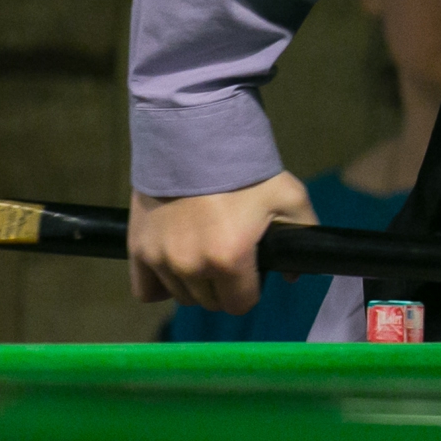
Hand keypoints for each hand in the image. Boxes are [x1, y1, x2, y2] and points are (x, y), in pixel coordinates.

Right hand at [128, 172, 316, 312]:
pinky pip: (145, 289)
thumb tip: (293, 273)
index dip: (251, 289)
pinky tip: (173, 266)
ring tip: (203, 250)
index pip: (241, 304)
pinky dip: (160, 284)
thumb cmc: (245, 168)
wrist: (195, 136)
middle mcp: (191, 266)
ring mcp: (160, 258)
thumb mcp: (289, 197)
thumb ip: (303, 234)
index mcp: (230, 259)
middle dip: (224, 286)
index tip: (251, 270)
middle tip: (228, 255)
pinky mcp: (137, 246)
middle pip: (210, 302)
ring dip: (194, 283)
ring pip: (181, 295)